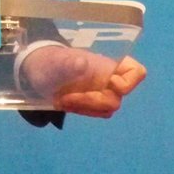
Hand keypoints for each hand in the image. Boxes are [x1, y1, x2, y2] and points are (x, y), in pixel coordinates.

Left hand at [19, 48, 145, 118]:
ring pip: (106, 109)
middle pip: (116, 99)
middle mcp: (108, 79)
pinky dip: (80, 110)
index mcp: (106, 65)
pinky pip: (95, 112)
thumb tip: (82, 64)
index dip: (129, 82)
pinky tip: (63, 103)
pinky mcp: (91, 102)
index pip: (136, 71)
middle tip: (66, 98)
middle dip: (91, 102)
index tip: (110, 83)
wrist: (37, 69)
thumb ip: (68, 64)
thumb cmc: (50, 61)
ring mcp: (100, 91)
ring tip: (61, 100)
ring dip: (84, 108)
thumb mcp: (55, 62)